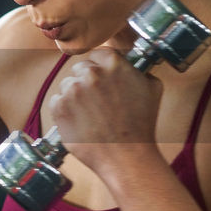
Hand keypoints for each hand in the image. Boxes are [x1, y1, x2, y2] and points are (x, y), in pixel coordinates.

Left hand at [47, 48, 161, 174]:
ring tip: (91, 115)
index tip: (104, 80)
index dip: (102, 68)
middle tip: (98, 101)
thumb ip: (138, 70)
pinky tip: (82, 122)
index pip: (99, 55)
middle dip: (88, 82)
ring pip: (68, 85)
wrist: (126, 156)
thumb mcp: (153, 88)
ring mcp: (72, 90)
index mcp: (113, 63)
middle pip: (81, 69)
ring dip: (75, 96)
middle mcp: (90, 73)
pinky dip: (66, 111)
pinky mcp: (59, 107)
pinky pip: (57, 102)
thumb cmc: (141, 125)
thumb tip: (130, 65)